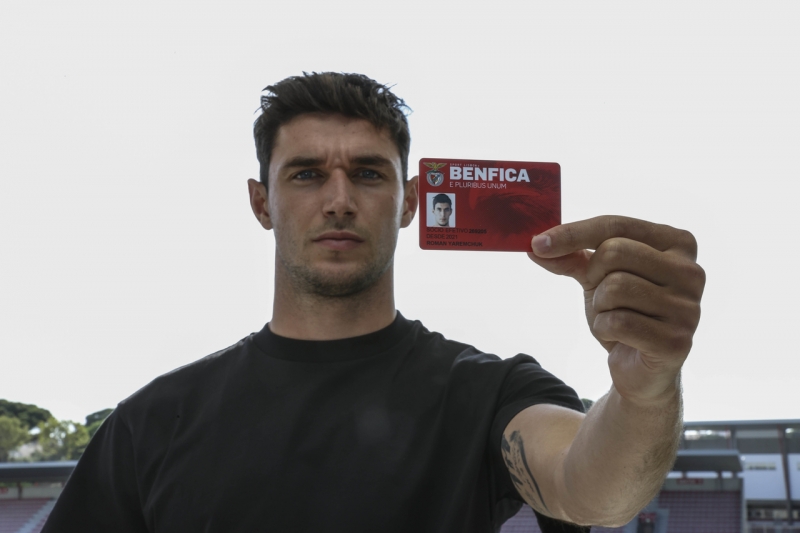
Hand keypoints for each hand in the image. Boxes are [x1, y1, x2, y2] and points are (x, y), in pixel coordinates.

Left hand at [527, 216, 704, 405]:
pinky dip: (604, 329)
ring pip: (615, 287)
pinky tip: (619, 338)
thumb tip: (536, 244)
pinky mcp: (677, 341)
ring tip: (615, 317)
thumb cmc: (624, 312)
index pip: (616, 225)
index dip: (573, 233)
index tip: (538, 243)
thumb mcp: (596, 277)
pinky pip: (618, 322)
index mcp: (678, 243)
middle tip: (602, 296)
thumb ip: (570, 256)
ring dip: (599, 306)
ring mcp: (688, 307)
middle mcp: (691, 271)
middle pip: (614, 252)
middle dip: (593, 276)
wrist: (640, 369)